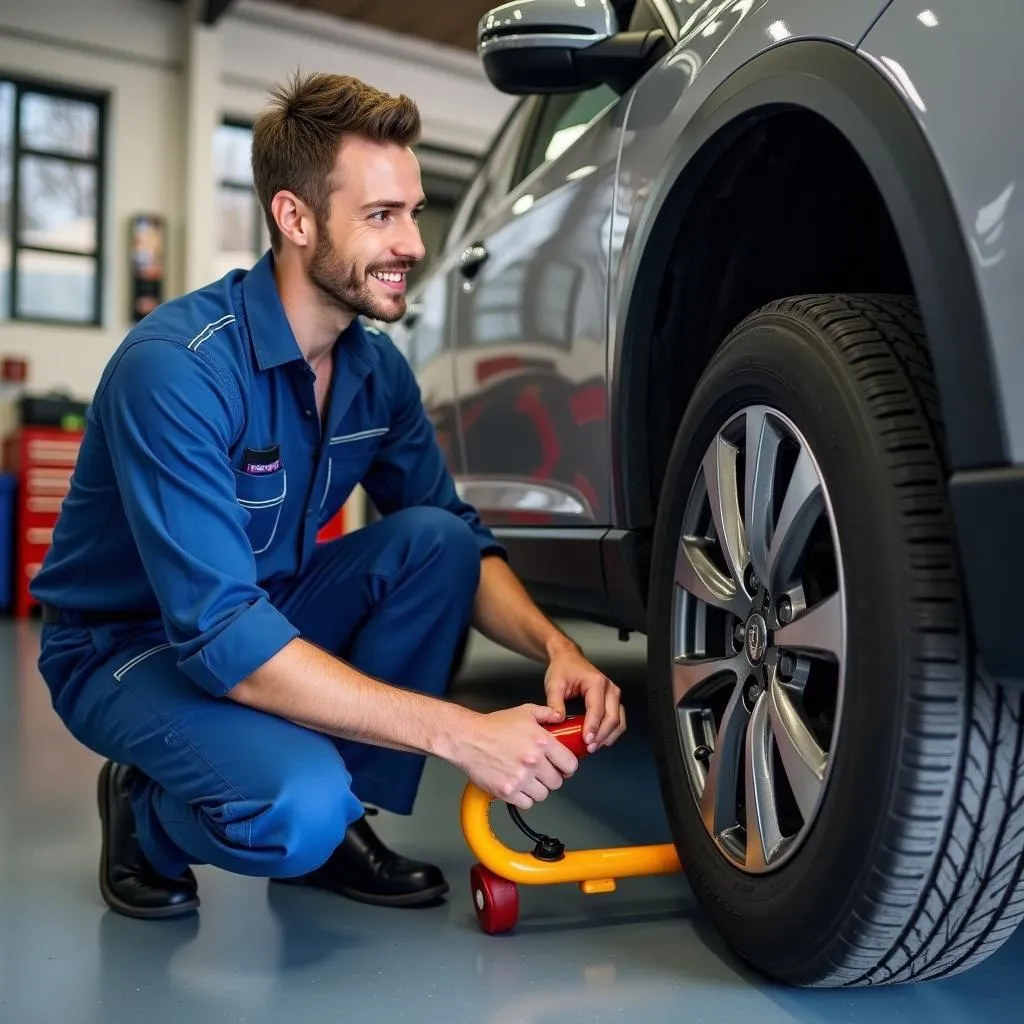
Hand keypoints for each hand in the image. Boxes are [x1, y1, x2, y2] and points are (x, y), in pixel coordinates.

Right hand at [452, 704, 578, 809]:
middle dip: (551, 777)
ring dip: (537, 789)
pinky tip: (518, 786)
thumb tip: (559, 717)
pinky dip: (523, 798)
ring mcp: (520, 778)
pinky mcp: (507, 791)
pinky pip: (527, 803)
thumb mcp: (523, 712)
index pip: (570, 764)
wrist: (467, 738)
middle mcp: (533, 761)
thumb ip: (546, 713)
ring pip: (543, 795)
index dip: (568, 767)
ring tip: (528, 779)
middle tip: (542, 772)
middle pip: (557, 782)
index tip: (563, 767)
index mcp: (542, 741)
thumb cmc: (493, 726)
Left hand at [544, 648, 625, 752]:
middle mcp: (609, 688)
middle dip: (602, 735)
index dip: (593, 727)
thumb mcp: (554, 684)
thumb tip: (558, 719)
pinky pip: (618, 719)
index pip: (597, 709)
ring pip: (619, 720)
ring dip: (608, 736)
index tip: (586, 740)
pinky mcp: (612, 701)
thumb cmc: (563, 669)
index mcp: (596, 682)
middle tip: (589, 747)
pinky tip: (600, 740)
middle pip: (613, 717)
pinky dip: (611, 732)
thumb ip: (554, 702)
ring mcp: (613, 694)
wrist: (568, 659)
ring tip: (594, 746)